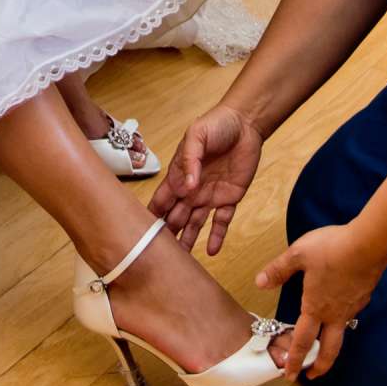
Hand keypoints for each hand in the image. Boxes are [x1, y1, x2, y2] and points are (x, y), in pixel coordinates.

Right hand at [150, 104, 263, 255]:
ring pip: (195, 224)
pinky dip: (217, 236)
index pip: (162, 200)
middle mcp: (192, 189)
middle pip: (175, 217)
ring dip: (188, 240)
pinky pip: (222, 221)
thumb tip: (188, 186)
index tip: (141, 235)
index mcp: (179, 175)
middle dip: (167, 235)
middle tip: (157, 256)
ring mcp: (210, 196)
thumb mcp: (197, 135)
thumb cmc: (217, 124)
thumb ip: (190, 159)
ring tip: (180, 261)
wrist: (245, 124)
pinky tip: (212, 251)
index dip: (152, 216)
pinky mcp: (230, 198)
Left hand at [255, 222, 383, 381]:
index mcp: (315, 307)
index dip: (294, 360)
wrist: (369, 244)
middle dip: (320, 366)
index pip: (302, 341)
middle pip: (329, 350)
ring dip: (332, 346)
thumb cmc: (331, 249)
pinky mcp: (364, 296)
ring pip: (341, 334)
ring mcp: (352, 307)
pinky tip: (341, 309)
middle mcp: (335, 314)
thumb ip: (279, 270)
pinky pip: (351, 314)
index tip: (289, 376)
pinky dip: (343, 320)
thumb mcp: (298, 254)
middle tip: (312, 375)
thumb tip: (259, 283)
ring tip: (326, 345)